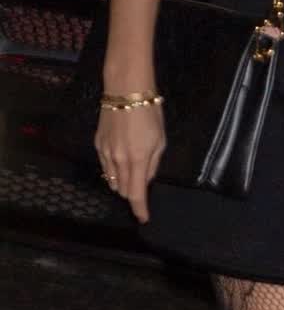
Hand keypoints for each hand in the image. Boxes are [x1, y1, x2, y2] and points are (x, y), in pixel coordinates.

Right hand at [94, 102, 165, 222]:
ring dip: (121, 184)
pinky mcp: (97, 145)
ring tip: (131, 178)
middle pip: (122, 189)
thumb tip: (145, 180)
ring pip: (111, 180)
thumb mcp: (160, 140)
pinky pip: (104, 167)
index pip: (136, 193)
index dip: (139, 208)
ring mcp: (105, 153)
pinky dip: (113, 172)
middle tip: (141, 190)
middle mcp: (118, 160)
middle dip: (132, 194)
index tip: (143, 218)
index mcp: (137, 159)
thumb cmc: (149, 113)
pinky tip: (120, 166)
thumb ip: (153, 164)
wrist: (125, 91)